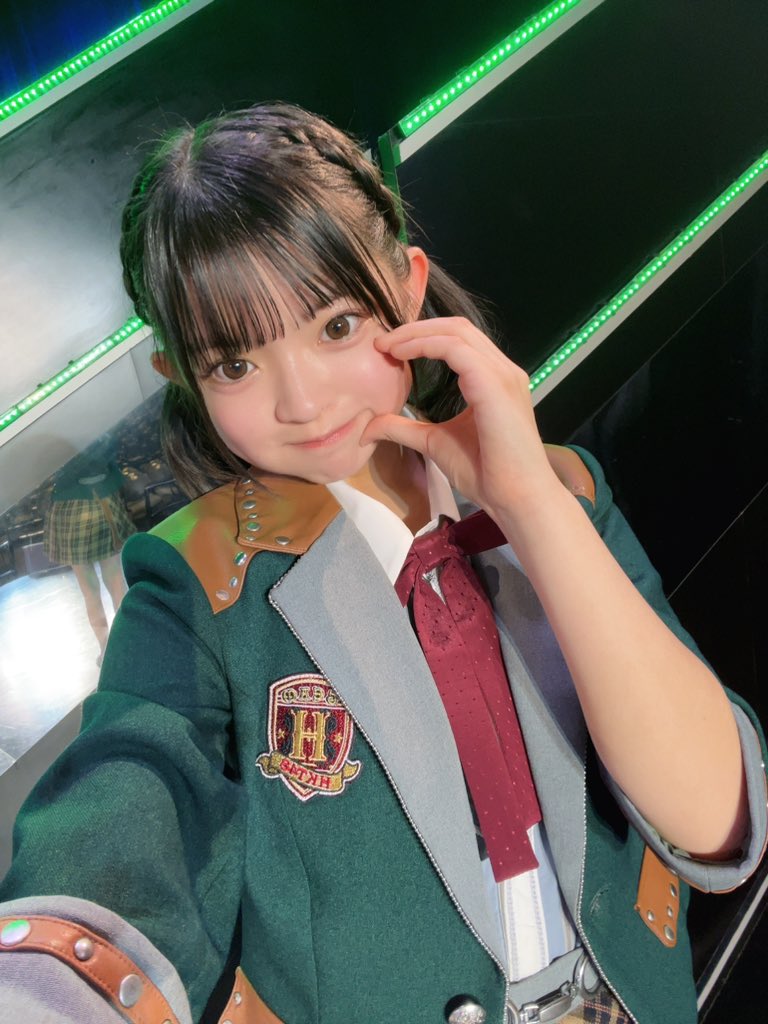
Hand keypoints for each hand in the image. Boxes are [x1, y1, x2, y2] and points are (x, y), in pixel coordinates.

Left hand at [360, 317, 558, 518]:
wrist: (516, 498)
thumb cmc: (486, 474)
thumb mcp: (434, 443)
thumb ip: (404, 428)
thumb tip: (370, 427)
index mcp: (493, 379)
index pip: (458, 340)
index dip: (422, 337)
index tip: (388, 349)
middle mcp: (502, 370)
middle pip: (457, 327)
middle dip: (416, 328)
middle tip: (383, 341)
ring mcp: (502, 374)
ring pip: (456, 332)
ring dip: (417, 334)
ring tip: (388, 346)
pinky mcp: (495, 384)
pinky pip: (457, 350)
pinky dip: (426, 346)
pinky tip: (402, 355)